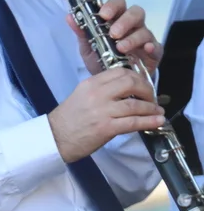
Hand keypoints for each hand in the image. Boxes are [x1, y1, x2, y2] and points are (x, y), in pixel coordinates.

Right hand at [48, 66, 164, 163]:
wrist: (54, 139)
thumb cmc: (67, 120)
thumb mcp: (81, 96)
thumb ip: (101, 91)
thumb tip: (124, 92)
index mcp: (90, 84)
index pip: (120, 72)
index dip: (137, 77)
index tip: (142, 85)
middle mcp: (97, 94)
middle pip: (131, 83)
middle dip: (147, 90)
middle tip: (151, 97)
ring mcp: (102, 111)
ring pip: (135, 104)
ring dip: (151, 108)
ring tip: (157, 112)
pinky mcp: (106, 128)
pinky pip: (133, 122)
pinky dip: (149, 121)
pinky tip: (157, 122)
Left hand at [66, 0, 162, 77]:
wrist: (111, 82)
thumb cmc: (102, 60)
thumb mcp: (88, 47)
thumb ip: (81, 32)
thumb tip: (69, 16)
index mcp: (116, 20)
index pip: (118, 4)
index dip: (112, 6)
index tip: (103, 15)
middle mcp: (132, 26)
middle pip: (136, 12)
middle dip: (125, 21)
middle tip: (113, 33)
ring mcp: (144, 38)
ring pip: (144, 30)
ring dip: (132, 38)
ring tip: (120, 48)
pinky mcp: (153, 53)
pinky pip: (156, 47)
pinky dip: (151, 47)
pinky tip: (145, 50)